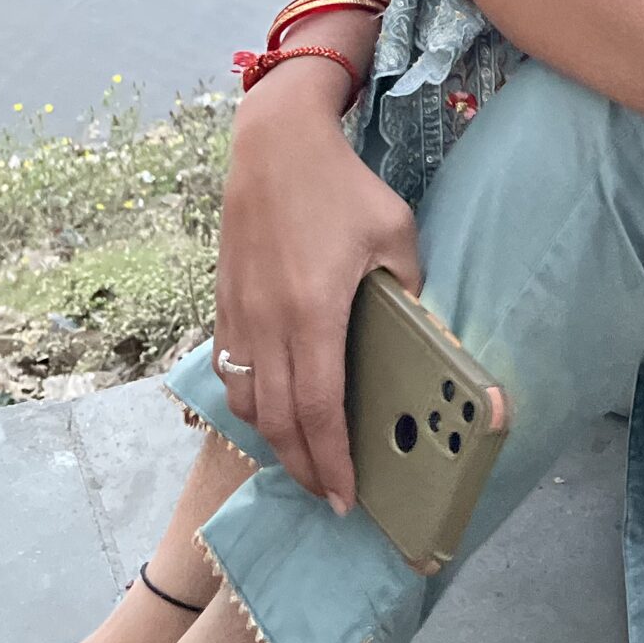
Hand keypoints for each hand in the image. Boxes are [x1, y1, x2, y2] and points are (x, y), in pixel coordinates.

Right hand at [213, 58, 421, 513]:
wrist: (273, 145)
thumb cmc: (341, 186)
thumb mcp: (395, 232)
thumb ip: (408, 289)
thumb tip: (420, 336)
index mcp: (313, 313)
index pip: (319, 410)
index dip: (333, 462)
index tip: (347, 498)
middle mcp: (268, 324)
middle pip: (278, 422)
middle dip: (305, 468)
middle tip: (330, 496)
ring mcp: (239, 315)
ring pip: (247, 403)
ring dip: (274, 440)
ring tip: (306, 456)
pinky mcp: (223, 303)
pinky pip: (230, 372)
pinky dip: (249, 403)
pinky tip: (273, 406)